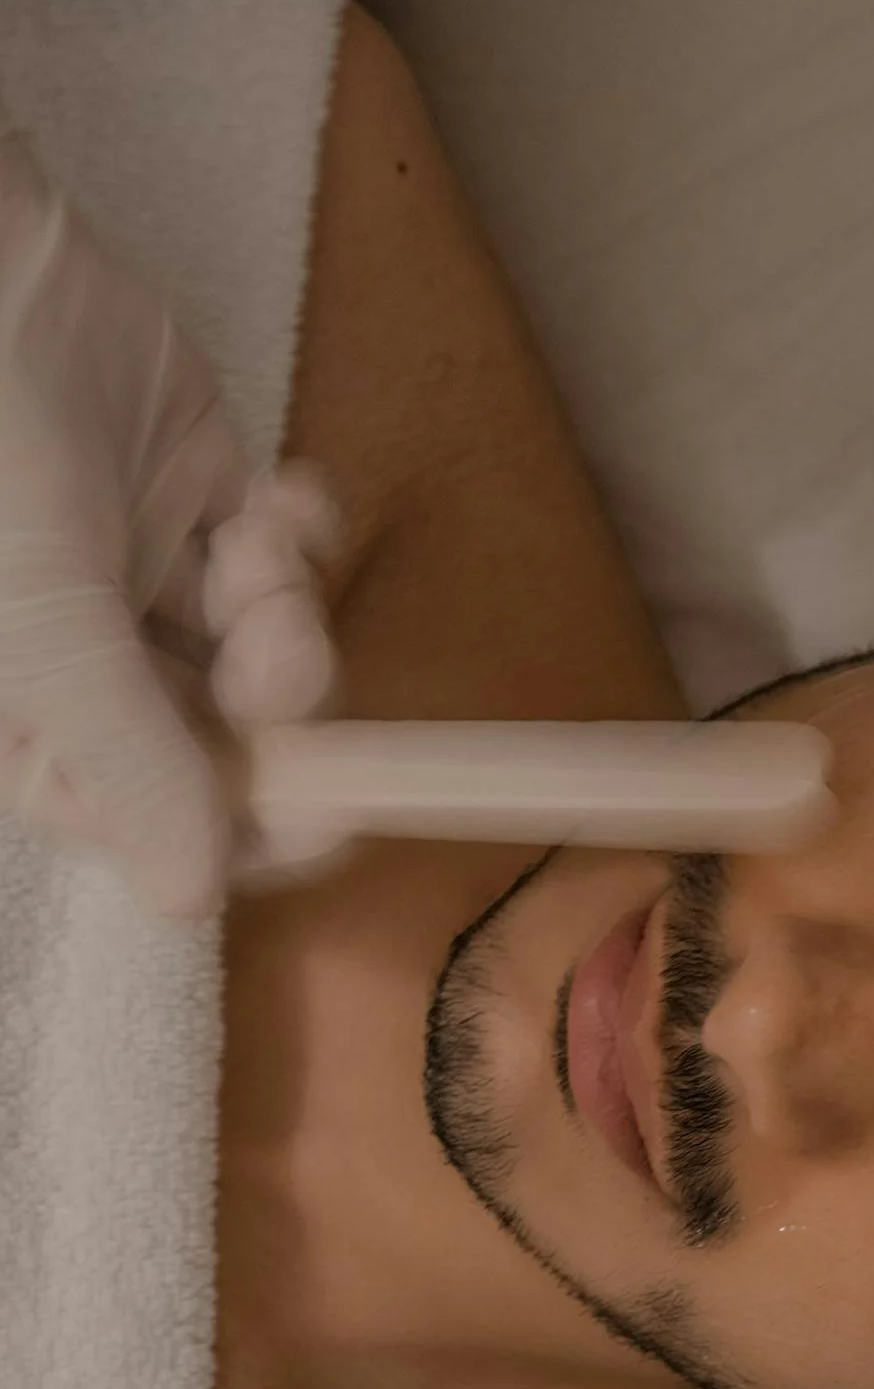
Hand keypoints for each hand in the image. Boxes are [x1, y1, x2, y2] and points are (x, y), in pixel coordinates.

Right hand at [0, 127, 346, 919]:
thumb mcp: (42, 632)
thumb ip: (127, 759)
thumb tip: (192, 898)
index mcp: (27, 722)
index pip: (158, 823)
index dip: (249, 826)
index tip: (329, 815)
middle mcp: (85, 664)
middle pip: (232, 744)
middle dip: (277, 705)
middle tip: (283, 646)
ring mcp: (143, 574)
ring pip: (267, 651)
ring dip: (285, 613)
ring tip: (256, 553)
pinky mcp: (197, 490)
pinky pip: (283, 553)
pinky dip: (298, 534)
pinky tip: (274, 497)